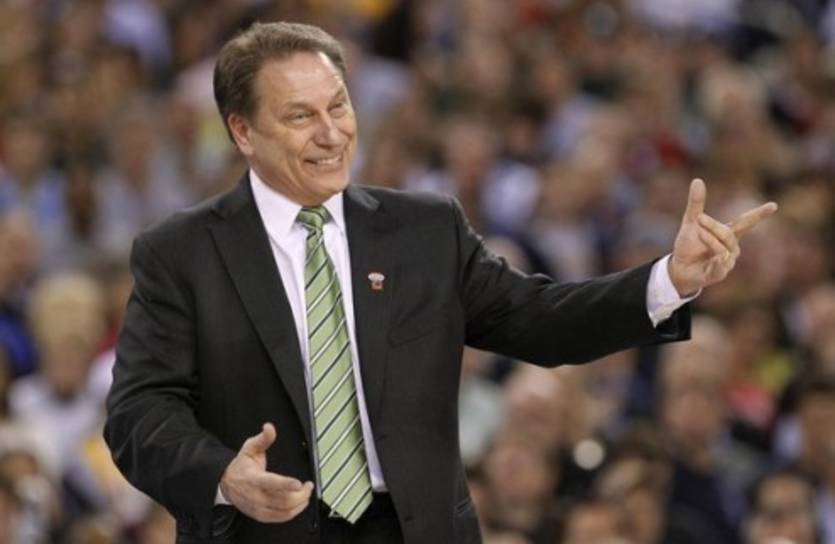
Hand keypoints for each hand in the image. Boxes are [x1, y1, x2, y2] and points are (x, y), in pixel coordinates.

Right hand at [219, 423, 313, 522]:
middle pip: (283, 500)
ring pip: (284, 512)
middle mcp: (256, 496)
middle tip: (308, 486)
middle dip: (301, 494)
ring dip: (300, 504)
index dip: (286, 484)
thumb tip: (269, 428)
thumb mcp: (250, 448)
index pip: (272, 483)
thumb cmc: (241, 466)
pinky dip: (293, 512)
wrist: (227, 484)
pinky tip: (299, 504)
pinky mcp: (261, 515)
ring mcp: (258, 508)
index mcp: (254, 479)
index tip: (299, 483)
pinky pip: (281, 518)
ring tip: (306, 494)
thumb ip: (263, 439)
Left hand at [669, 179, 777, 295]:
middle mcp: (731, 248)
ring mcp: (727, 262)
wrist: (678, 268)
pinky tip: (710, 258)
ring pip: (724, 248)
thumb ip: (696, 204)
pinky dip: (715, 259)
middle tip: (698, 219)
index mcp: (728, 234)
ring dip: (709, 239)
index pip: (746, 222)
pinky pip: (721, 265)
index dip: (759, 214)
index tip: (773, 205)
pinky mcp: (719, 274)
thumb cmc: (688, 245)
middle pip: (728, 234)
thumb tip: (697, 180)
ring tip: (697, 233)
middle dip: (713, 225)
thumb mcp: (691, 222)